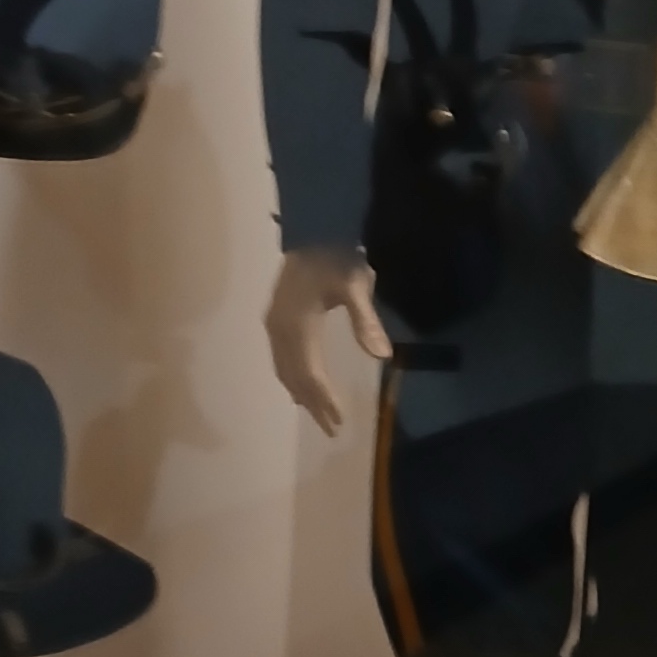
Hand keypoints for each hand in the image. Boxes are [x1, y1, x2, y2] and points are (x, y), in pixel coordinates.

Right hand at [265, 246, 391, 437]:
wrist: (311, 227)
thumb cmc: (337, 256)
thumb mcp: (357, 286)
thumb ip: (366, 322)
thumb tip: (382, 356)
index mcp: (298, 325)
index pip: (311, 373)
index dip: (324, 400)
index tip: (339, 422)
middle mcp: (280, 329)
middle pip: (295, 376)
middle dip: (313, 403)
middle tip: (332, 429)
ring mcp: (274, 322)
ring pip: (284, 368)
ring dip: (301, 392)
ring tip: (317, 412)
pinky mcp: (275, 316)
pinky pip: (280, 357)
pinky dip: (291, 376)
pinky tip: (300, 383)